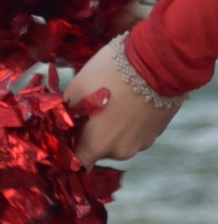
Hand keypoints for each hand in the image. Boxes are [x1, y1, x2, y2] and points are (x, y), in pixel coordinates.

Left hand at [67, 34, 184, 162]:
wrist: (158, 61)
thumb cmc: (111, 73)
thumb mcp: (77, 89)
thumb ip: (67, 113)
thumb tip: (65, 122)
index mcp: (97, 145)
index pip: (77, 163)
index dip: (69, 151)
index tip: (67, 135)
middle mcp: (121, 151)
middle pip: (99, 150)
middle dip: (92, 133)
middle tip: (90, 109)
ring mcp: (143, 143)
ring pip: (119, 140)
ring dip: (113, 127)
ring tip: (114, 101)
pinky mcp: (158, 131)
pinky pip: (136, 131)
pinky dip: (130, 121)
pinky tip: (130, 100)